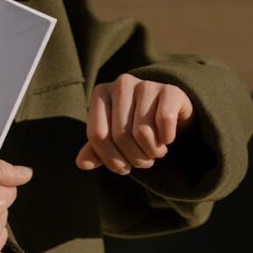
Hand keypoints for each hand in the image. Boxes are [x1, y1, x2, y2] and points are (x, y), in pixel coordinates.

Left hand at [76, 74, 194, 174]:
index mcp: (101, 93)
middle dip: (134, 158)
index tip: (123, 168)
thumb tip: (83, 163)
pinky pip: (164, 121)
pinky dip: (166, 138)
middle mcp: (121, 84)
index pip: (97, 135)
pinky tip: (166, 139)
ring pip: (142, 132)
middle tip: (144, 162)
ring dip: (151, 152)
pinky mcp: (170, 89)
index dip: (110, 159)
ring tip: (155, 153)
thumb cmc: (134, 125)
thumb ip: (95, 150)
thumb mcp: (112, 137)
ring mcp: (146, 84)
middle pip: (120, 135)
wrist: (168, 109)